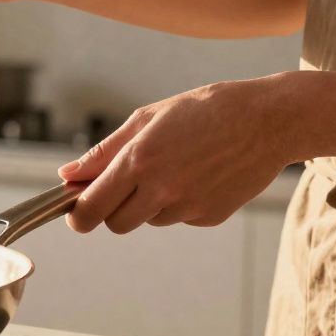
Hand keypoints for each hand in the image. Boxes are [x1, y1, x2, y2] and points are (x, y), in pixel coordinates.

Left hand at [58, 77, 294, 233]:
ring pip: (149, 220)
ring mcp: (188, 207)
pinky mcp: (210, 217)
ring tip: (173, 166)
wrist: (268, 120)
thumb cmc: (205, 110)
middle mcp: (162, 190)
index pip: (92, 209)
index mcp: (139, 161)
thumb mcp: (147, 119)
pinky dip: (179, 203)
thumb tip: (67, 176)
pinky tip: (197, 174)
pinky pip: (179, 218)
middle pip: (116, 224)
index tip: (76, 212)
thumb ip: (103, 152)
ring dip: (148, 203)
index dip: (78, 215)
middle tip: (123, 186)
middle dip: (111, 210)